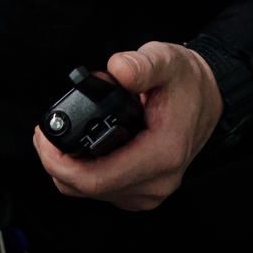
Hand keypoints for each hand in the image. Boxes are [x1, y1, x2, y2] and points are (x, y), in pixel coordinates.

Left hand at [31, 42, 222, 211]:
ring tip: (72, 130)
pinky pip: (100, 190)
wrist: (209, 99)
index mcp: (162, 153)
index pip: (95, 178)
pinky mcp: (142, 192)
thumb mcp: (167, 60)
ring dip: (69, 166)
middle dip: (57, 160)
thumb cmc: (187, 83)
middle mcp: (157, 181)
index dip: (58, 161)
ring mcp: (150, 192)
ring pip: (88, 192)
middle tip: (50, 129)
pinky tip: (85, 146)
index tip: (44, 136)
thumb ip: (142, 64)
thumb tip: (118, 69)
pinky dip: (84, 171)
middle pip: (85, 188)